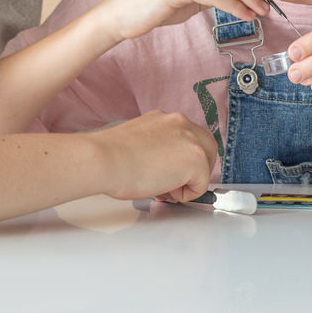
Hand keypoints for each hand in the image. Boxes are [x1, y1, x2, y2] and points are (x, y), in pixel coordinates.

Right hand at [89, 110, 217, 202]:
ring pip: (204, 165)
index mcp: (165, 118)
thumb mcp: (139, 142)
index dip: (180, 161)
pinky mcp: (196, 159)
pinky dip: (185, 194)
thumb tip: (163, 166)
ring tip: (162, 187)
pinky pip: (201, 184)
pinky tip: (163, 190)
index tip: (166, 172)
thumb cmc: (110, 156)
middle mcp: (180, 122)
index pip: (188, 139)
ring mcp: (191, 139)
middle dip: (194, 169)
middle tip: (171, 184)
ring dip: (189, 180)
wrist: (105, 160)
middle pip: (206, 149)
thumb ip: (157, 148)